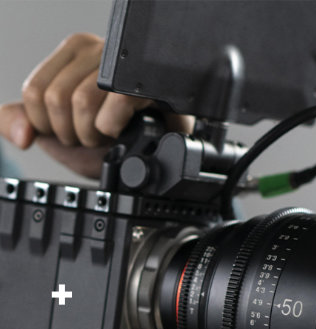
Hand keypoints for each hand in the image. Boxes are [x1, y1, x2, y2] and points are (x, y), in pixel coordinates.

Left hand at [0, 33, 165, 178]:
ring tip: (109, 135)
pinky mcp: (145, 83)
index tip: (72, 131)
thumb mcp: (57, 132)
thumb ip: (21, 122)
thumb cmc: (113, 139)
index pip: (35, 92)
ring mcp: (121, 64)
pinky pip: (114, 104)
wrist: (154, 152)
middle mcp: (96, 50)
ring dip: (94, 134)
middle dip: (73, 134)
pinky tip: (123, 131)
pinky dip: (113, 128)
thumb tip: (21, 133)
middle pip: (57, 99)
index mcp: (71, 54)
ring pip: (82, 102)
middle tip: (94, 137)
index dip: (49, 126)